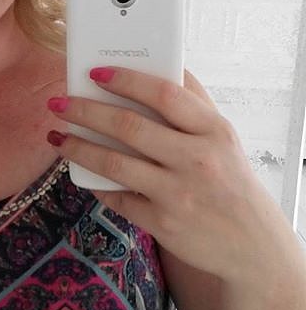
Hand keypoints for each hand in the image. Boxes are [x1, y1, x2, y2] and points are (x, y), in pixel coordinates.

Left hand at [46, 66, 288, 282]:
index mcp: (213, 130)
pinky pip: (116, 197)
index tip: (95, 73)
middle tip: (59, 104)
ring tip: (58, 137)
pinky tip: (80, 171)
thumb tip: (163, 65)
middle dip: (85, 111)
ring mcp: (178, 193)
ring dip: (78, 147)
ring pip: (113, 163)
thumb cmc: (229, 179)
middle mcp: (196, 159)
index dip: (126, 80)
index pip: (164, 94)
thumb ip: (194, 103)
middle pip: (129, 126)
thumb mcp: (224, 138)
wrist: (251, 244)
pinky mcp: (162, 222)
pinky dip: (94, 183)